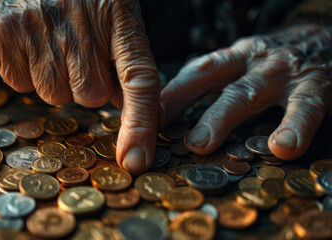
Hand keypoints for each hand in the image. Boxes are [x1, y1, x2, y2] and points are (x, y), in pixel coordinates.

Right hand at [0, 0, 160, 173]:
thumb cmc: (79, 2)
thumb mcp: (113, 19)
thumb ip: (128, 65)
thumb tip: (143, 117)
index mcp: (118, 12)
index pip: (137, 77)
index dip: (139, 122)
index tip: (136, 159)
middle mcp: (78, 16)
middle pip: (90, 96)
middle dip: (85, 86)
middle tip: (77, 56)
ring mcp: (37, 22)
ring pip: (53, 95)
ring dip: (54, 81)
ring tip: (50, 47)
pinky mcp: (4, 30)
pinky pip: (20, 84)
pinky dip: (24, 74)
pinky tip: (27, 46)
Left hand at [161, 24, 331, 159]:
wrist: (329, 38)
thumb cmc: (277, 62)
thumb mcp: (245, 65)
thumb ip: (216, 85)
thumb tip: (169, 117)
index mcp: (233, 58)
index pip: (195, 72)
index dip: (169, 92)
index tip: (143, 116)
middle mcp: (252, 61)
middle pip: (212, 78)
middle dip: (183, 101)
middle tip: (154, 126)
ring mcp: (282, 72)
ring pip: (248, 92)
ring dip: (222, 117)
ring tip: (202, 143)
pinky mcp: (316, 86)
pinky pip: (305, 107)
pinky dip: (294, 127)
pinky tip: (283, 147)